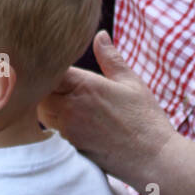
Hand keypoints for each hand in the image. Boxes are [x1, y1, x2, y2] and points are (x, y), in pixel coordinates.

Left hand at [38, 31, 176, 189]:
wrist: (154, 160)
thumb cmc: (146, 119)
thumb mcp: (131, 83)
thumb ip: (110, 57)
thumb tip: (99, 34)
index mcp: (85, 86)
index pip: (51, 70)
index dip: (52, 66)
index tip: (59, 64)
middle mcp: (71, 108)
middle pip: (41, 91)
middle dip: (47, 86)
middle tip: (62, 83)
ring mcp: (68, 130)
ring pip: (43, 112)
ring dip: (49, 105)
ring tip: (70, 103)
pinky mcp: (70, 148)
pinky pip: (53, 131)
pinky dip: (57, 125)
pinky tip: (76, 123)